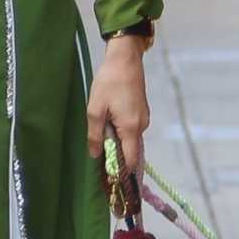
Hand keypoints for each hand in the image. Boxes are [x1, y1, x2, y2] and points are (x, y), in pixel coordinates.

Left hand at [86, 35, 149, 174]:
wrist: (125, 59)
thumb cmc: (109, 82)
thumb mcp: (95, 109)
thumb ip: (94, 134)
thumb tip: (95, 155)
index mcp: (131, 128)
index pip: (131, 160)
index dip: (121, 171)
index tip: (109, 178)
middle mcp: (141, 126)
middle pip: (131, 151)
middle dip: (117, 157)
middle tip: (101, 159)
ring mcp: (143, 118)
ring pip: (130, 140)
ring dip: (118, 142)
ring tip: (102, 138)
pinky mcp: (141, 111)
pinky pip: (132, 130)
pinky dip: (122, 133)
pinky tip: (110, 125)